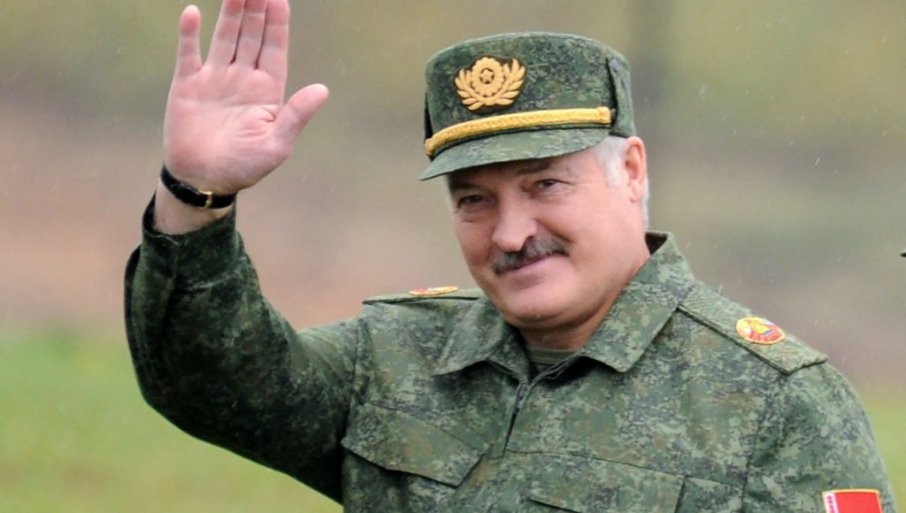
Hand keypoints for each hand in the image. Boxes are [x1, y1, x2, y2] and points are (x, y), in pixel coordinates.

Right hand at [163, 0, 328, 194]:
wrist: (203, 181)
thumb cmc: (244, 167)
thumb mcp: (276, 144)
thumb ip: (296, 115)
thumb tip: (323, 90)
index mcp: (267, 91)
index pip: (275, 49)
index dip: (278, 25)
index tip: (280, 0)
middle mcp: (243, 79)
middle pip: (252, 36)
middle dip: (256, 10)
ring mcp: (215, 79)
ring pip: (225, 38)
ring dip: (231, 13)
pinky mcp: (187, 85)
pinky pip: (189, 53)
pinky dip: (189, 34)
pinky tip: (192, 12)